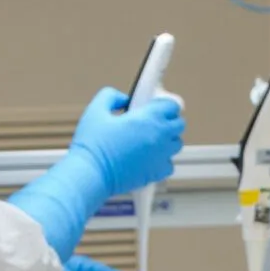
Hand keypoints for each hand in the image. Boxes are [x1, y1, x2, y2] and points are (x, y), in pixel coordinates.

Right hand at [69, 86, 185, 197]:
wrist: (91, 174)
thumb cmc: (92, 146)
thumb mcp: (96, 110)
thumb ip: (111, 97)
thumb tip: (122, 99)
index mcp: (148, 118)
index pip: (172, 105)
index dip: (163, 103)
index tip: (154, 105)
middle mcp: (159, 137)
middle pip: (178, 124)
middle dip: (168, 120)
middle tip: (152, 121)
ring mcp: (160, 156)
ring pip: (176, 144)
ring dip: (167, 140)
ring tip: (149, 140)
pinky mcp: (156, 173)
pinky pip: (169, 164)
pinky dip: (162, 160)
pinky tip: (149, 157)